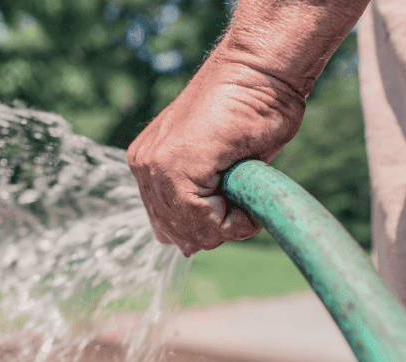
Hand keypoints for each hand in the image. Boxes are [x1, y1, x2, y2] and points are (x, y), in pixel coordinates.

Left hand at [127, 40, 306, 256]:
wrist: (260, 69)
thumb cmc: (250, 110)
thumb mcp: (219, 165)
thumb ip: (198, 199)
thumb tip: (187, 248)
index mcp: (149, 164)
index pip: (169, 225)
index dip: (209, 228)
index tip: (237, 206)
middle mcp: (144, 166)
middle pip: (176, 233)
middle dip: (214, 230)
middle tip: (243, 203)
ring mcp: (155, 165)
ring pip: (189, 231)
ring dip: (226, 225)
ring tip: (246, 196)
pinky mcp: (175, 165)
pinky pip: (204, 220)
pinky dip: (234, 222)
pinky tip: (248, 197)